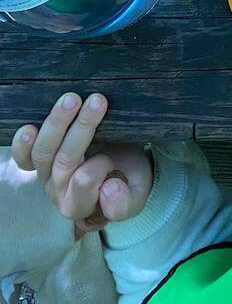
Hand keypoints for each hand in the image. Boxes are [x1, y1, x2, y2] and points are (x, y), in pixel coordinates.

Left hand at [11, 92, 152, 236]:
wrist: (119, 170)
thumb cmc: (128, 179)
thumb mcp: (135, 195)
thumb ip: (124, 202)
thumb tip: (110, 188)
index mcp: (82, 204)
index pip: (85, 182)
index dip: (100, 166)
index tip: (114, 158)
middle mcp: (59, 192)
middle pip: (64, 160)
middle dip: (81, 128)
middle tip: (97, 101)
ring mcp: (47, 175)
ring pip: (44, 152)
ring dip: (57, 123)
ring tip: (72, 99)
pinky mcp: (40, 160)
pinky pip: (24, 157)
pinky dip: (24, 143)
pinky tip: (30, 127)